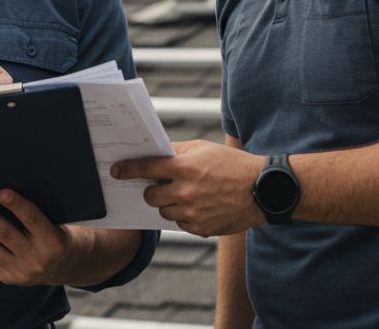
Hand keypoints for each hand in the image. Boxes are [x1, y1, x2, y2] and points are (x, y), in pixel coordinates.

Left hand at [0, 189, 79, 285]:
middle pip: (6, 234)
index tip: (1, 191)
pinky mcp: (8, 278)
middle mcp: (38, 260)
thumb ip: (32, 213)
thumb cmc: (56, 232)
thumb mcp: (54, 221)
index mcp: (54, 242)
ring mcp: (22, 272)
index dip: (17, 205)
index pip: (33, 220)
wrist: (65, 266)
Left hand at [111, 140, 263, 236]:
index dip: (127, 169)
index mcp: (183, 168)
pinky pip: (180, 224)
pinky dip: (185, 216)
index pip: (145, 168)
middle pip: (150, 196)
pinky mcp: (201, 229)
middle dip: (153, 191)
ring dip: (169, 204)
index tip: (116, 171)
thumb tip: (154, 154)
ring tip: (188, 195)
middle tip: (162, 186)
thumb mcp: (203, 149)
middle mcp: (185, 192)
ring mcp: (193, 213)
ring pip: (164, 212)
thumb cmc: (232, 165)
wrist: (262, 189)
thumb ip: (177, 152)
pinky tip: (201, 206)